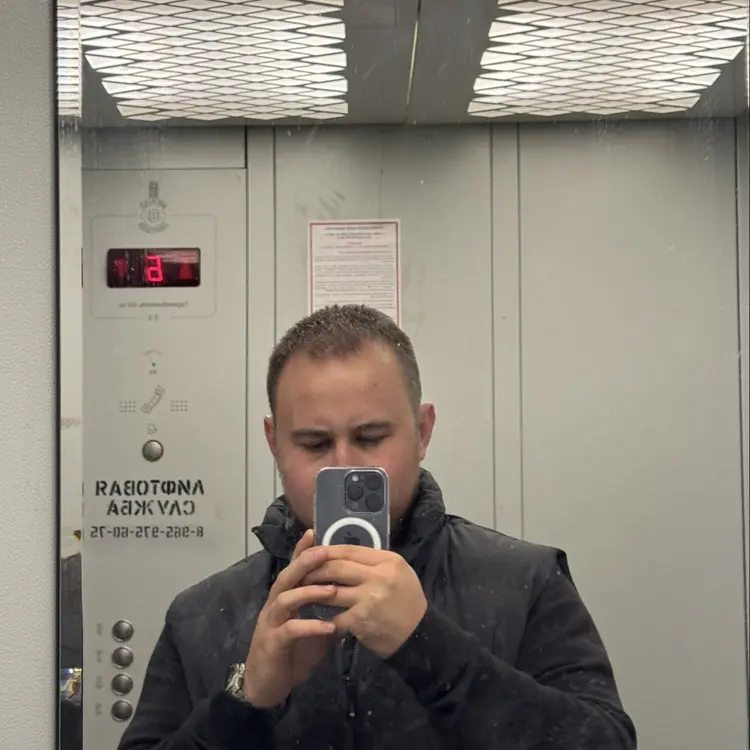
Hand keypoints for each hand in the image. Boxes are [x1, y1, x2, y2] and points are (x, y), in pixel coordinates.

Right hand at [242, 531, 337, 707]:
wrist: (265, 686)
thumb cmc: (290, 655)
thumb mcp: (314, 632)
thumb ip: (330, 615)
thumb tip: (355, 603)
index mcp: (284, 599)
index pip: (292, 569)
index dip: (300, 551)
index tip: (314, 532)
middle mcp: (274, 606)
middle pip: (287, 577)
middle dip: (304, 563)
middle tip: (324, 552)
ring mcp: (270, 624)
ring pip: (285, 599)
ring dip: (309, 592)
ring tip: (332, 589)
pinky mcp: (271, 644)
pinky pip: (290, 630)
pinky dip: (309, 626)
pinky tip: (327, 626)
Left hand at [302, 546, 427, 658]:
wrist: (419, 635)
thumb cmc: (407, 600)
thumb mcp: (397, 572)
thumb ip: (373, 562)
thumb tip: (342, 554)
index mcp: (388, 561)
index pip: (349, 550)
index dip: (327, 551)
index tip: (313, 554)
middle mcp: (378, 577)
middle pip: (337, 567)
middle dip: (315, 569)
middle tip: (302, 573)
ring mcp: (369, 599)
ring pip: (330, 590)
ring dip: (313, 591)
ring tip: (303, 592)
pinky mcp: (361, 620)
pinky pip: (335, 615)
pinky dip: (323, 615)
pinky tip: (315, 615)